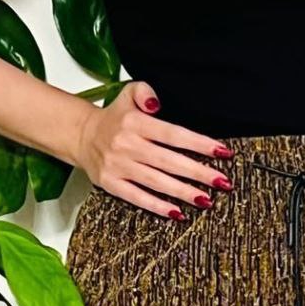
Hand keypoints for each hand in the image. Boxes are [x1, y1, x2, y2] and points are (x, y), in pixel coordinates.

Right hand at [75, 81, 233, 219]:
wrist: (81, 136)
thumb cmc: (114, 118)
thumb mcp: (128, 94)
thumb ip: (145, 92)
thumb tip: (157, 104)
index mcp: (135, 122)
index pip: (173, 134)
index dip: (199, 144)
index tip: (222, 152)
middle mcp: (128, 144)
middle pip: (169, 161)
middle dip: (198, 172)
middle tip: (222, 182)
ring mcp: (119, 166)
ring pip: (157, 182)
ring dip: (183, 192)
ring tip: (206, 200)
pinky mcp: (111, 184)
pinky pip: (137, 197)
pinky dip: (158, 207)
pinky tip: (178, 214)